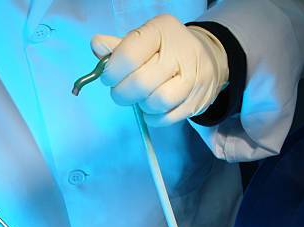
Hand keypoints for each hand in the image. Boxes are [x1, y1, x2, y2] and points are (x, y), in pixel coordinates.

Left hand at [91, 14, 228, 126]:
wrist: (207, 59)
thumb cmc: (166, 50)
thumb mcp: (143, 41)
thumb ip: (118, 47)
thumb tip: (96, 45)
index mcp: (162, 31)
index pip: (128, 56)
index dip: (111, 72)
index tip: (108, 77)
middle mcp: (180, 52)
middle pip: (140, 83)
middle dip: (122, 93)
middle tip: (121, 92)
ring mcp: (192, 79)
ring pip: (156, 103)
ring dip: (141, 106)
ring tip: (141, 98)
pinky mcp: (195, 101)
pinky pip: (166, 118)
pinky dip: (153, 118)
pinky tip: (151, 108)